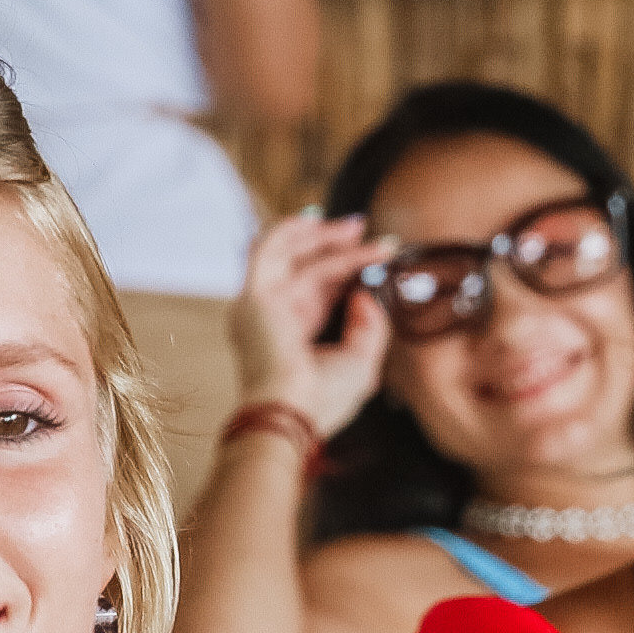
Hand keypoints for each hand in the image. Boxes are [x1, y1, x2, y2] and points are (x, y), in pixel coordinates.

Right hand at [231, 211, 391, 440]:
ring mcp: (262, 304)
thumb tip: (365, 293)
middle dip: (338, 246)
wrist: (290, 413)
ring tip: (355, 226)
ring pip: (290, 254)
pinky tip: (314, 220)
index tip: (379, 253)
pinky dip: (289, 230)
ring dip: (322, 236)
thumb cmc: (322, 400)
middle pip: (308, 268)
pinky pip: (266, 249)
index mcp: (295, 335)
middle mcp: (276, 316)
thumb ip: (370, 326)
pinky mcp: (254, 294)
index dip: (347, 268)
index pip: (320, 290)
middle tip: (366, 230)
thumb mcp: (362, 361)